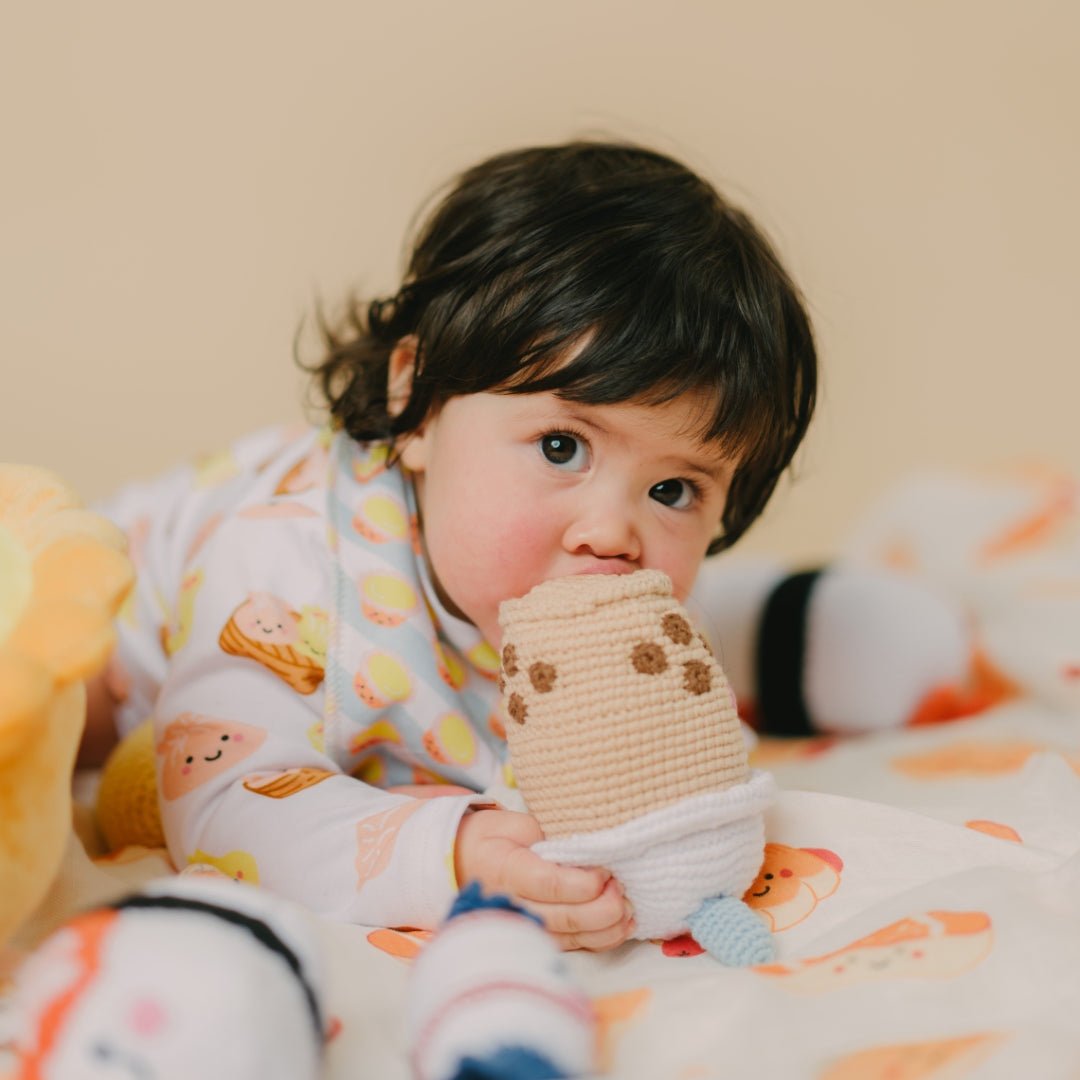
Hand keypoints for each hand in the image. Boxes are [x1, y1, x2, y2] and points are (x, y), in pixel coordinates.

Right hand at [454, 808, 633, 951]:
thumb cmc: (494, 838)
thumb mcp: (514, 824)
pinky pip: (576, 946)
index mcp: (506, 870)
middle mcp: (515, 906)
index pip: (550, 885)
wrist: (463, 864)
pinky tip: (623, 926)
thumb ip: (547, 836)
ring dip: (609, 926)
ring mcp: (527, 928)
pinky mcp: (541, 939)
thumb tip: (589, 850)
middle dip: (604, 906)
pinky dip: (603, 939)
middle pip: (567, 917)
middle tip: (622, 887)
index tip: (605, 870)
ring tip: (629, 906)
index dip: (584, 882)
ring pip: (574, 938)